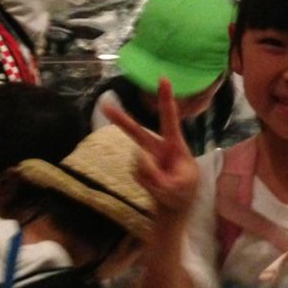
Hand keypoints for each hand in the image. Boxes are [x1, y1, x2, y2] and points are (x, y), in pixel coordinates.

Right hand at [102, 78, 198, 215]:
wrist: (174, 209)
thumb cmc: (184, 191)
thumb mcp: (179, 186)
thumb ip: (160, 174)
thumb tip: (139, 157)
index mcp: (175, 145)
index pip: (171, 120)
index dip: (166, 100)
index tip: (163, 78)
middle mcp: (158, 149)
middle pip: (138, 133)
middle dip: (121, 119)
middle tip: (104, 104)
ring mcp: (147, 160)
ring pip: (140, 163)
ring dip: (152, 178)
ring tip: (165, 187)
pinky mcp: (139, 171)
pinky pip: (137, 175)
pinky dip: (147, 184)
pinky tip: (156, 189)